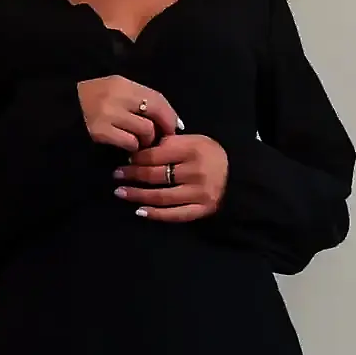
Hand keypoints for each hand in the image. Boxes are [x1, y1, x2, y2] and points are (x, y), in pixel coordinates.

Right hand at [76, 76, 180, 151]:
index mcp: (122, 84)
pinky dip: (132, 147)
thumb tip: (175, 122)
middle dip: (161, 128)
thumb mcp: (116, 92)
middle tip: (157, 137)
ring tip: (138, 141)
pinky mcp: (100, 132)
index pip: (156, 97)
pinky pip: (130, 143)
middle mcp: (116, 96)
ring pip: (145, 130)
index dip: (169, 114)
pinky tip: (126, 146)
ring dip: (146, 140)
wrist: (62, 110)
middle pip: (154, 113)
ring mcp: (108, 114)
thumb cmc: (93, 102)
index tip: (172, 127)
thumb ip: (143, 101)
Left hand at [114, 134, 228, 222]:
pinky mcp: (201, 210)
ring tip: (120, 193)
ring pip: (160, 196)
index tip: (126, 159)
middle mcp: (195, 171)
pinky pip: (173, 214)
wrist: (239, 176)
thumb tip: (142, 151)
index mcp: (193, 149)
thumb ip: (172, 143)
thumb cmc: (212, 156)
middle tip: (117, 175)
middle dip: (132, 175)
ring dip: (137, 195)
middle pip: (155, 175)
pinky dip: (154, 214)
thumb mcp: (196, 140)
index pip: (156, 154)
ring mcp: (198, 193)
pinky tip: (139, 211)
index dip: (137, 157)